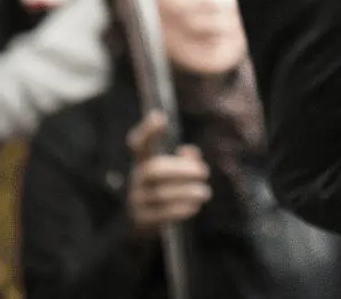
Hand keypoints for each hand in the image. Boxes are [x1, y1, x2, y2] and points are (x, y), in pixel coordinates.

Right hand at [126, 111, 209, 238]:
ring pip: (161, 194)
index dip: (147, 132)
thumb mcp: (171, 172)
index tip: (159, 117)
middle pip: (153, 170)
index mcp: (142, 163)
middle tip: (204, 172)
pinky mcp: (143, 220)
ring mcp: (137, 201)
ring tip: (204, 192)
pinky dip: (182, 209)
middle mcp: (136, 180)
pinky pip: (163, 214)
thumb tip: (190, 153)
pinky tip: (195, 206)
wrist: (140, 224)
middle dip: (181, 170)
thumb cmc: (163, 189)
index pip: (139, 144)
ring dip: (187, 192)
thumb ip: (184, 159)